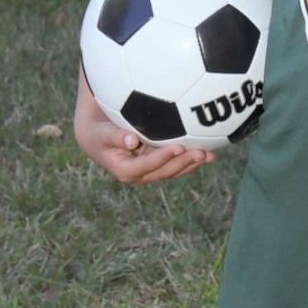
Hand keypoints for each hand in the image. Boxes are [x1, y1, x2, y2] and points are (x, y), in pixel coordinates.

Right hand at [74, 105, 212, 186]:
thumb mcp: (101, 133)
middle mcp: (140, 175)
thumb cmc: (98, 132)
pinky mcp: (158, 165)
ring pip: (174, 170)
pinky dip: (190, 159)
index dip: (163, 158)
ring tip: (210, 155)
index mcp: (125, 171)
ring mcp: (150, 171)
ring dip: (192, 163)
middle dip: (183, 163)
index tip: (178, 147)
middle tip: (201, 152)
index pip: (147, 166)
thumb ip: (115, 136)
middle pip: (165, 171)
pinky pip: (176, 164)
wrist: (97, 138)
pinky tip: (208, 151)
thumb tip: (132, 140)